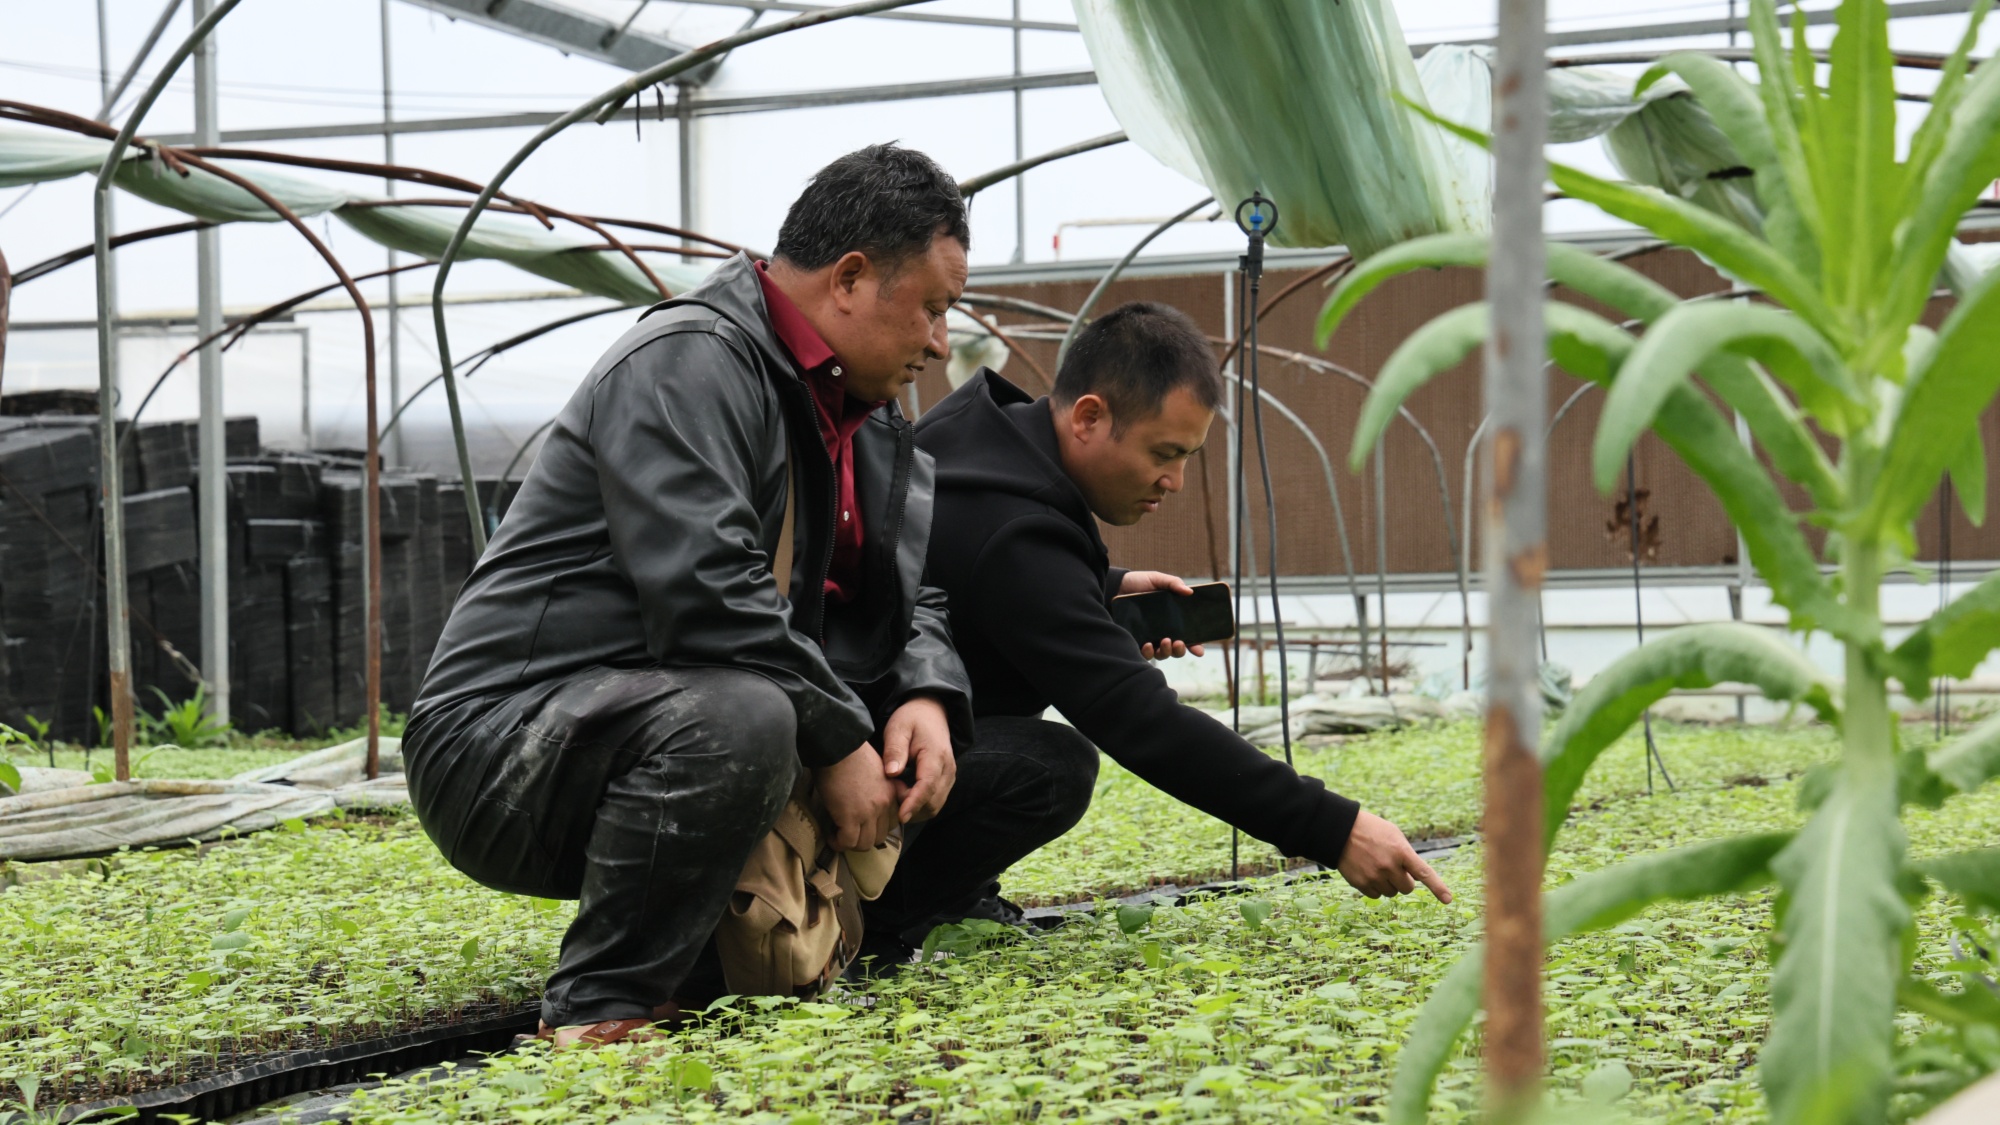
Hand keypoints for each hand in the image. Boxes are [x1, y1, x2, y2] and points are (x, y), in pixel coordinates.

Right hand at [815, 743, 898, 849]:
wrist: (837, 746)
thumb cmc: (850, 753)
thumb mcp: (875, 769)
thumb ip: (877, 787)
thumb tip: (865, 800)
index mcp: (890, 792)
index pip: (892, 822)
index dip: (876, 826)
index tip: (863, 825)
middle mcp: (884, 804)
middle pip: (879, 836)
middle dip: (864, 838)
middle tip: (849, 833)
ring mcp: (868, 812)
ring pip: (864, 844)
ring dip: (850, 843)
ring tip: (838, 836)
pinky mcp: (850, 817)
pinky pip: (847, 842)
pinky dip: (838, 843)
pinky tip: (830, 836)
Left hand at [881, 696, 956, 823]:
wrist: (930, 712)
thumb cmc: (912, 719)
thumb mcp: (898, 728)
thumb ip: (895, 750)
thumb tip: (891, 773)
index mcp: (936, 755)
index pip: (928, 786)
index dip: (914, 803)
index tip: (900, 816)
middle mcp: (948, 768)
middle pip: (933, 801)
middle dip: (911, 807)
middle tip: (889, 795)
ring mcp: (950, 776)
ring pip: (935, 805)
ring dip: (916, 808)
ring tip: (896, 794)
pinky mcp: (946, 780)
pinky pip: (935, 801)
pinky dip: (920, 805)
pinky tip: (904, 795)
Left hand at [1119, 571, 1206, 660]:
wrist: (1117, 586)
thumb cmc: (1140, 583)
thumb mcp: (1158, 579)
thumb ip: (1173, 583)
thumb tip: (1189, 591)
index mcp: (1173, 620)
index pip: (1188, 637)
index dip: (1195, 646)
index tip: (1199, 650)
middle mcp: (1163, 632)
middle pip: (1176, 650)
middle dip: (1180, 650)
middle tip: (1178, 642)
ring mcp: (1149, 638)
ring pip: (1162, 654)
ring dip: (1166, 652)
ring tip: (1165, 641)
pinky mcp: (1135, 640)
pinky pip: (1144, 654)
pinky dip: (1148, 653)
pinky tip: (1148, 645)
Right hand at [1336, 811, 1451, 902]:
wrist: (1340, 830)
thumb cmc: (1372, 830)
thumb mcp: (1394, 835)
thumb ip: (1407, 855)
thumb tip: (1415, 878)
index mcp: (1400, 851)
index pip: (1424, 873)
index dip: (1438, 887)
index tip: (1449, 900)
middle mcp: (1389, 866)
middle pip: (1407, 888)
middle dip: (1403, 881)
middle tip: (1393, 868)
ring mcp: (1374, 876)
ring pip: (1391, 893)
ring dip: (1388, 884)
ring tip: (1377, 866)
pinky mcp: (1361, 883)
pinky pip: (1376, 895)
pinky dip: (1375, 887)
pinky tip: (1367, 872)